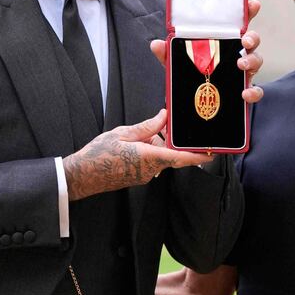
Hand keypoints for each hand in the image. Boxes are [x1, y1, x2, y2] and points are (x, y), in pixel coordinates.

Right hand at [63, 109, 205, 199]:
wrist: (82, 175)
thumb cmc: (98, 154)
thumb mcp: (122, 134)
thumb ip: (146, 126)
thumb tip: (163, 117)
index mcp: (148, 157)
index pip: (180, 157)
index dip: (198, 156)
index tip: (212, 154)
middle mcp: (150, 169)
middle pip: (171, 154)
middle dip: (172, 141)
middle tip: (168, 127)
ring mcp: (144, 176)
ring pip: (161, 158)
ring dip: (157, 145)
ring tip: (143, 133)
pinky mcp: (138, 177)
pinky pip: (152, 163)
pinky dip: (150, 152)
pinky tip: (138, 143)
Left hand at [150, 0, 264, 103]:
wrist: (196, 103)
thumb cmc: (192, 75)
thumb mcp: (178, 62)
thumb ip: (168, 53)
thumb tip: (156, 44)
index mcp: (223, 42)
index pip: (238, 23)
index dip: (247, 12)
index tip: (253, 5)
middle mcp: (236, 53)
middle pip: (252, 40)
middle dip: (252, 37)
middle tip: (245, 41)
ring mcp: (243, 72)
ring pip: (257, 61)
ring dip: (252, 61)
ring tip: (241, 65)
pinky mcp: (245, 90)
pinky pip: (256, 90)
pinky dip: (253, 91)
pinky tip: (244, 93)